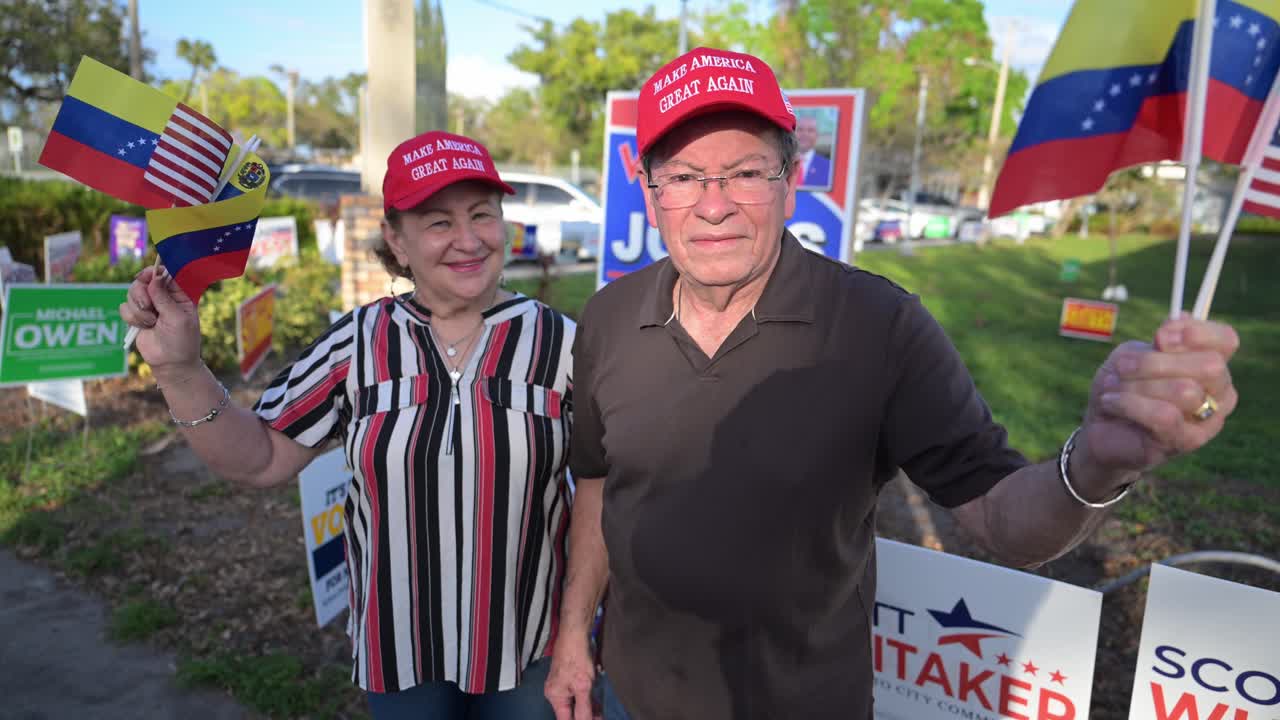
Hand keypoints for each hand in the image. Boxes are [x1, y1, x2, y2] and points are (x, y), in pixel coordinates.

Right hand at [118, 266, 202, 377]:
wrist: (170, 363)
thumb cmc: (181, 341)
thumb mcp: (177, 318)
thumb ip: (164, 298)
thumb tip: (154, 277)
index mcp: (179, 294)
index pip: (165, 273)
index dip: (154, 271)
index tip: (146, 276)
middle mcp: (163, 296)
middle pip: (143, 280)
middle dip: (142, 293)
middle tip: (148, 307)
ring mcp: (149, 305)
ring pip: (131, 293)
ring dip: (138, 309)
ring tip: (151, 322)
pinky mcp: (137, 315)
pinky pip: (124, 307)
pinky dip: (132, 317)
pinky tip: (144, 327)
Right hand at [545, 635, 595, 719]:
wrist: (575, 635)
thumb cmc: (576, 658)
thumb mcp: (583, 687)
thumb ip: (584, 709)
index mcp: (555, 697)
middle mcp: (555, 693)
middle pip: (570, 712)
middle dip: (586, 716)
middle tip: (600, 717)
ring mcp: (562, 685)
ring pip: (575, 703)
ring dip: (588, 708)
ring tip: (601, 712)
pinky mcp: (568, 678)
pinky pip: (576, 693)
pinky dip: (586, 698)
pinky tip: (597, 702)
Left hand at [1078, 315, 1238, 481]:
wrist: (1101, 430)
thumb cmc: (1122, 387)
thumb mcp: (1134, 353)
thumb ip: (1161, 339)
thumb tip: (1182, 318)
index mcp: (1212, 363)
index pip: (1226, 340)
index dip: (1197, 332)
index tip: (1159, 336)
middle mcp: (1220, 391)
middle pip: (1210, 365)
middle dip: (1155, 362)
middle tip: (1122, 365)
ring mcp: (1210, 420)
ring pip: (1185, 391)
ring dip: (1137, 385)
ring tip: (1112, 388)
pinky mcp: (1188, 441)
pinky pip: (1165, 415)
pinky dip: (1129, 404)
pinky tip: (1110, 402)